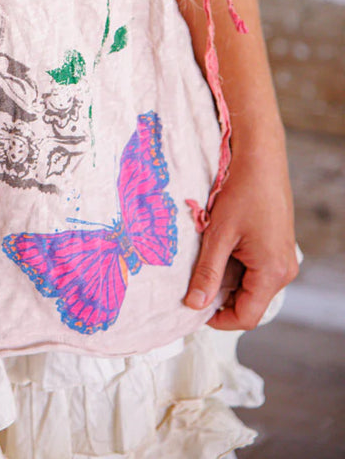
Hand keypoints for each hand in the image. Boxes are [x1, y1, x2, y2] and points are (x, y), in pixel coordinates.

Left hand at [183, 130, 299, 329]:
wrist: (261, 158)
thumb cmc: (243, 191)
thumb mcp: (219, 234)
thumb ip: (207, 273)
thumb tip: (195, 304)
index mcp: (272, 272)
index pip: (247, 316)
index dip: (219, 319)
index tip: (194, 309)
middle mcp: (284, 270)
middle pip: (250, 302)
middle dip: (221, 296)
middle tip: (194, 282)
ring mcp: (283, 258)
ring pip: (251, 284)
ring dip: (227, 278)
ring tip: (206, 258)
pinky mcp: (278, 246)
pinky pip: (256, 268)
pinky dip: (236, 264)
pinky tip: (220, 246)